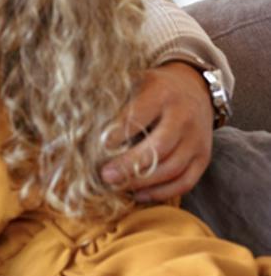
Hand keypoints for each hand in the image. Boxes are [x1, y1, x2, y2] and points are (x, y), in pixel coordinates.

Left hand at [99, 62, 213, 201]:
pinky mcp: (203, 157)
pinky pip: (185, 181)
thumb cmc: (151, 88)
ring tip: (117, 186)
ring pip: (172, 168)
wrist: (193, 87)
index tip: (98, 147)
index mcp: (161, 93)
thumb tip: (73, 120)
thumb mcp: (134, 82)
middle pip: (159, 148)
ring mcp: (197, 138)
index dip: (117, 135)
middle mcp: (183, 116)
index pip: (139, 118)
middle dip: (129, 165)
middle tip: (104, 176)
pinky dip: (161, 192)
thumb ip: (112, 100)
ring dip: (142, 182)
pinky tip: (138, 194)